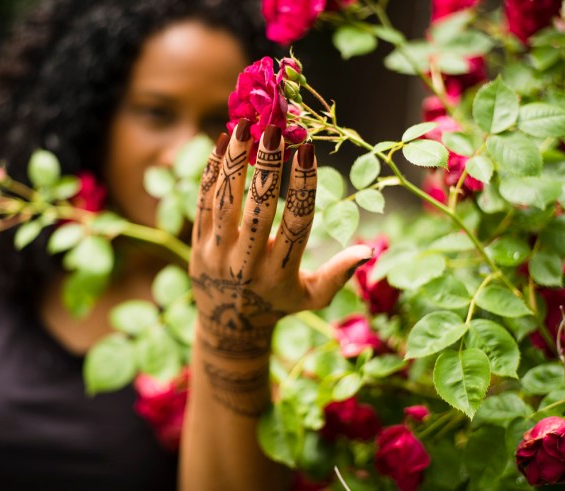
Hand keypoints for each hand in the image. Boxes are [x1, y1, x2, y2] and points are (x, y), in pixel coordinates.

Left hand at [189, 119, 371, 414]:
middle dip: (268, 167)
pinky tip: (221, 143)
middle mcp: (247, 264)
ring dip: (234, 162)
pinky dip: (210, 173)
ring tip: (244, 126)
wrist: (228, 326)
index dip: (304, 186)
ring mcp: (217, 255)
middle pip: (259, 210)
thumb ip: (339, 274)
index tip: (308, 151)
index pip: (296, 225)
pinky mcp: (195, 246)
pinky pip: (202, 204)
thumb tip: (369, 249)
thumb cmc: (279, 304)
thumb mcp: (312, 297)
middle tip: (275, 130)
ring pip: (225, 202)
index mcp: (281, 274)